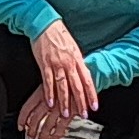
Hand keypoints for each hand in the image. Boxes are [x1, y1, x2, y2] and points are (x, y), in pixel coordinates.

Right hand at [20, 22, 96, 138]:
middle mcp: (69, 63)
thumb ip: (77, 62)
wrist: (45, 24)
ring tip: (65, 114)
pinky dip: (49, 93)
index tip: (94, 106)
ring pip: (63, 86)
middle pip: (77, 86)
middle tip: (82, 114)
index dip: (91, 94)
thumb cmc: (59, 35)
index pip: (87, 80)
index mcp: (77, 59)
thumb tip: (82, 74)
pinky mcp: (45, 64)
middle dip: (80, 102)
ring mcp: (57, 64)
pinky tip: (50, 103)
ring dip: (64, 101)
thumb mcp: (73, 47)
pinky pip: (48, 81)